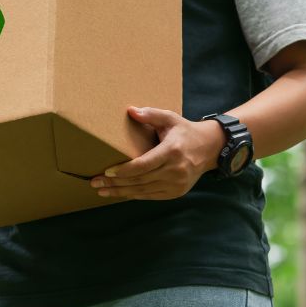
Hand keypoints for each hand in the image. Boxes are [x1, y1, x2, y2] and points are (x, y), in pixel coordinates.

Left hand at [89, 107, 224, 200]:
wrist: (210, 149)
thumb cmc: (185, 131)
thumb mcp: (170, 118)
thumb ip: (151, 114)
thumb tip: (130, 110)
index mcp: (171, 151)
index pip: (143, 165)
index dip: (123, 171)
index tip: (106, 171)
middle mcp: (175, 170)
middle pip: (140, 180)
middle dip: (115, 183)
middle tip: (95, 183)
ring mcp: (176, 184)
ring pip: (143, 191)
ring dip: (121, 192)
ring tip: (102, 191)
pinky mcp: (176, 193)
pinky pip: (151, 196)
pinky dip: (134, 195)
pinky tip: (120, 193)